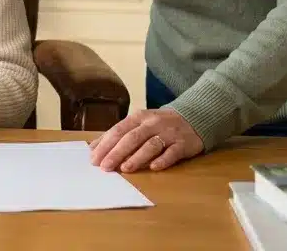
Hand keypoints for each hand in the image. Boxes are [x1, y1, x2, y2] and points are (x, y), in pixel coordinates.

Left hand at [89, 109, 203, 172]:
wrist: (193, 118)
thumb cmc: (159, 124)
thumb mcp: (138, 124)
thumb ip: (118, 135)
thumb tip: (93, 148)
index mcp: (138, 117)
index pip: (118, 130)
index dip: (105, 144)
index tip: (94, 159)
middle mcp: (152, 123)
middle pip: (132, 138)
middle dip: (116, 152)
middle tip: (105, 167)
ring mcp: (169, 133)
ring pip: (151, 145)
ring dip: (137, 157)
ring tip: (124, 169)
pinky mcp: (183, 144)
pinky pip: (172, 152)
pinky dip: (163, 160)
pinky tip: (154, 168)